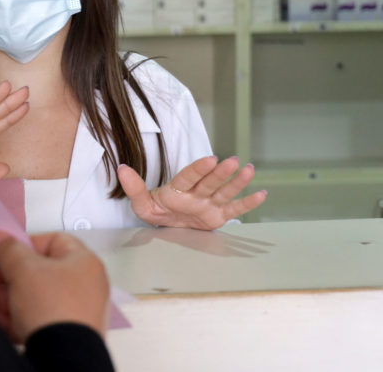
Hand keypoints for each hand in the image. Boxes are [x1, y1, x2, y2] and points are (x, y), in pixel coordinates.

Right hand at [0, 231, 109, 343]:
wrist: (62, 358)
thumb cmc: (51, 305)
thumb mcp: (24, 269)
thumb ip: (8, 249)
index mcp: (83, 263)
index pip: (52, 242)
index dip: (23, 243)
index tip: (1, 250)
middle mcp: (83, 288)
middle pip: (37, 272)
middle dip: (4, 273)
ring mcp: (73, 314)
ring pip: (31, 298)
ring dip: (1, 295)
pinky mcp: (62, 337)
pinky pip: (33, 321)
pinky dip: (11, 317)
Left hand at [117, 155, 267, 229]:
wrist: (166, 224)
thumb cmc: (156, 210)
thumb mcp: (141, 203)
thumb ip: (134, 187)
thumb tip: (121, 168)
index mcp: (177, 189)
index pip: (188, 176)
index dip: (198, 168)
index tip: (210, 159)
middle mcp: (196, 194)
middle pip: (209, 182)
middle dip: (220, 173)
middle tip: (232, 161)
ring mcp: (208, 204)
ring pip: (224, 192)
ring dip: (237, 182)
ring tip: (249, 169)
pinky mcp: (218, 216)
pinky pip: (234, 209)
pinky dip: (247, 203)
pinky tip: (261, 194)